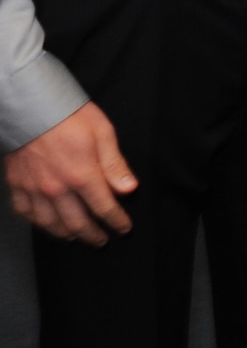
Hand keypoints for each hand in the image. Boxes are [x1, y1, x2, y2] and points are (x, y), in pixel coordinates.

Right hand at [5, 103, 135, 244]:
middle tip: (102, 241)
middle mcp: (57, 188)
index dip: (116, 221)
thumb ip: (115, 165)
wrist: (30, 107)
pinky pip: (26, 213)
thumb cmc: (69, 116)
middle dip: (93, 235)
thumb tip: (128, 189)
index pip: (104, 208)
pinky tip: (46, 224)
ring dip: (66, 234)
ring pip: (51, 224)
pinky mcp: (17, 185)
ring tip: (76, 237)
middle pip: (78, 222)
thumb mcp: (103, 134)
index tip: (123, 228)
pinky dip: (38, 223)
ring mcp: (34, 189)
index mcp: (82, 175)